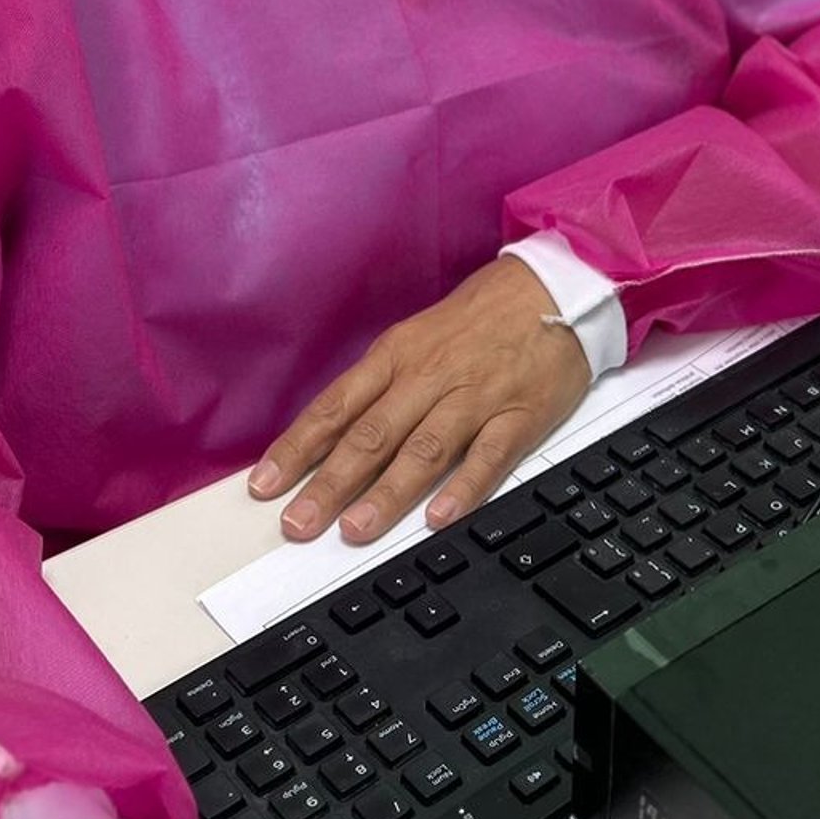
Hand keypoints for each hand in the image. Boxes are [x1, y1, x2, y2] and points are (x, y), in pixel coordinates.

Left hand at [247, 254, 590, 543]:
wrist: (553, 288)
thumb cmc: (478, 318)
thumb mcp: (416, 339)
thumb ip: (379, 389)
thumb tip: (332, 439)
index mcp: (397, 356)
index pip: (336, 407)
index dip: (298, 449)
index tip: (266, 486)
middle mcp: (428, 377)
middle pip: (371, 435)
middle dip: (330, 483)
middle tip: (298, 523)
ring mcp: (474, 397)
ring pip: (423, 449)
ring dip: (386, 493)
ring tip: (355, 530)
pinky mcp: (518, 415)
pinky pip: (488, 456)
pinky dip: (463, 488)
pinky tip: (438, 517)